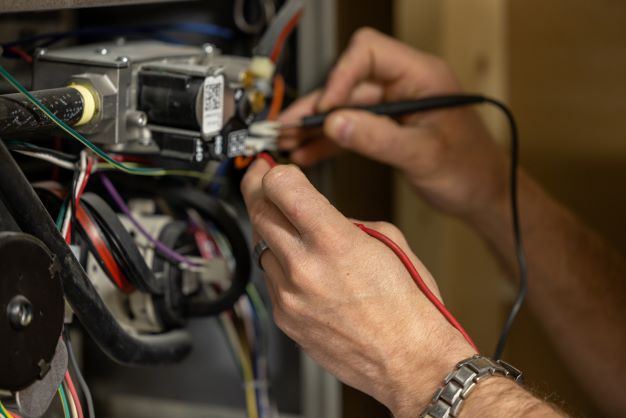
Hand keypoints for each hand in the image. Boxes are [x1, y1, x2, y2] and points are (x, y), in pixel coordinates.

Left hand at [241, 159, 475, 416]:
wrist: (409, 360)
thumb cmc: (408, 306)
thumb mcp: (388, 241)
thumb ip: (345, 221)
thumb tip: (320, 214)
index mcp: (334, 241)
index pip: (281, 187)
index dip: (273, 172)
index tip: (272, 168)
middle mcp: (304, 267)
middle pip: (258, 212)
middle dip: (256, 189)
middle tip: (259, 179)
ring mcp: (289, 296)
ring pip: (261, 247)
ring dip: (272, 232)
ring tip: (293, 231)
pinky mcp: (284, 318)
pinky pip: (270, 280)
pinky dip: (281, 266)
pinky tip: (304, 268)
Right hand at [279, 27, 508, 219]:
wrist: (483, 193)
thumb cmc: (470, 169)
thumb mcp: (423, 154)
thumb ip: (377, 138)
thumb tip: (334, 122)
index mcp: (421, 76)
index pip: (368, 53)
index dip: (341, 76)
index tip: (326, 108)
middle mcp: (404, 86)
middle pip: (348, 83)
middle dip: (316, 107)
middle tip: (287, 127)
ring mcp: (393, 108)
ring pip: (344, 108)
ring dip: (315, 126)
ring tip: (287, 142)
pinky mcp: (386, 128)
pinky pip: (350, 128)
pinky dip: (328, 141)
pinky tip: (307, 152)